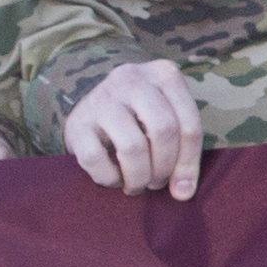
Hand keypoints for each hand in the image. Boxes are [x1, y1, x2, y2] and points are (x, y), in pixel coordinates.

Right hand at [67, 57, 204, 200]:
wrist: (90, 104)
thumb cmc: (140, 117)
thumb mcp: (167, 118)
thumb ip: (182, 150)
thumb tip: (184, 192)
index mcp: (164, 75)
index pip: (189, 124)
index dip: (189, 163)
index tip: (183, 188)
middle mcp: (133, 79)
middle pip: (163, 131)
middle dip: (164, 168)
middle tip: (157, 183)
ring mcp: (102, 98)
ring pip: (132, 146)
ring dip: (138, 177)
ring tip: (137, 184)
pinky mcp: (77, 122)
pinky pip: (96, 158)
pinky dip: (109, 177)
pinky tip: (114, 178)